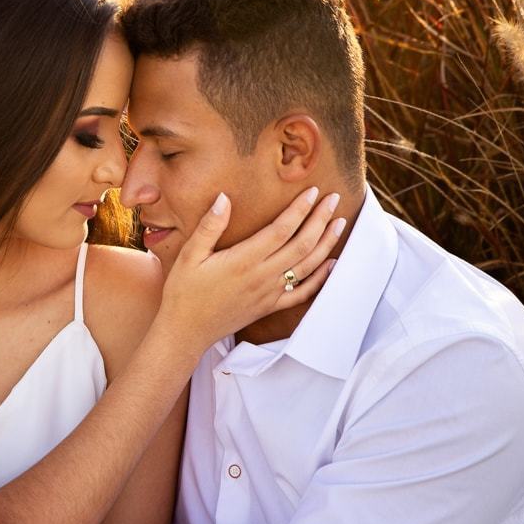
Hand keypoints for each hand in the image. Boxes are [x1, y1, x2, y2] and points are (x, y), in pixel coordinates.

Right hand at [158, 187, 343, 354]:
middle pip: (301, 245)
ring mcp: (269, 294)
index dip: (300, 209)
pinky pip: (302, 293)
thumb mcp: (189, 255)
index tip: (312, 191)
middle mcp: (262, 276)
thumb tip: (224, 198)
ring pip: (307, 266)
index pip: (281, 229)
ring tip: (339, 224)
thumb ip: (209, 226)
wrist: (186, 331)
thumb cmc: (184, 292)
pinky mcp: (269, 307)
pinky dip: (320, 279)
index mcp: (243, 260)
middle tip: (333, 199)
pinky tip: (331, 265)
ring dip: (326, 244)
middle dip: (320, 220)